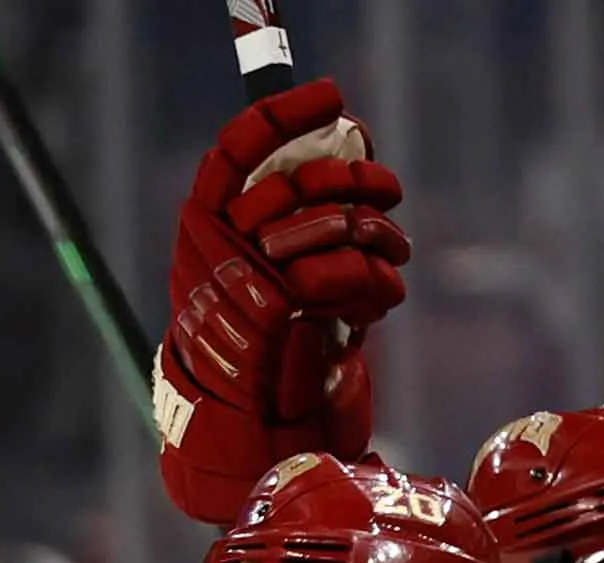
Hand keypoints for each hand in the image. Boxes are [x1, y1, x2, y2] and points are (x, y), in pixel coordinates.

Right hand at [154, 80, 405, 520]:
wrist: (246, 427)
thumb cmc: (269, 346)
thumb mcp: (276, 271)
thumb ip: (301, 217)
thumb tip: (353, 142)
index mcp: (208, 221)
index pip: (236, 147)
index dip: (284, 114)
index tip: (333, 94)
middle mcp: (215, 243)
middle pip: (299, 180)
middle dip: (357, 181)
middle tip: (389, 189)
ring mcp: (240, 278)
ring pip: (328, 224)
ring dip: (378, 235)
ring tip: (395, 253)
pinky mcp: (272, 315)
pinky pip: (341, 275)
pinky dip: (376, 283)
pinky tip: (386, 297)